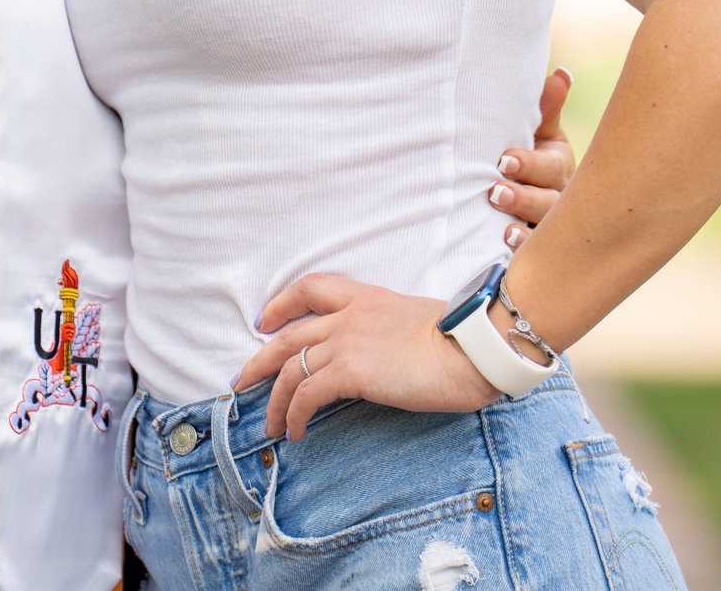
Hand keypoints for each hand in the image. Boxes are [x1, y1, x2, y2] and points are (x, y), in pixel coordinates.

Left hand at [235, 274, 498, 441]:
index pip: (311, 288)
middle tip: (243, 381)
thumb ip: (392, 329)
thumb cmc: (463, 339)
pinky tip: (296, 432)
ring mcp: (348, 341)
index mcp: (368, 297)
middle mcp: (350, 315)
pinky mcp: (351, 371)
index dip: (281, 304)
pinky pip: (307, 395)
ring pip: (290, 369)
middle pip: (288, 334)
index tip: (266, 322)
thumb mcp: (419, 320)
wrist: (476, 347)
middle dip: (260, 360)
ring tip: (269, 424)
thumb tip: (387, 353)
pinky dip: (295, 414)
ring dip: (275, 400)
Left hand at [490, 67, 576, 247]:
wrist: (524, 192)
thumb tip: (561, 74)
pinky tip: (508, 250)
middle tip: (496, 192)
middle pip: (548, 201)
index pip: (549, 166)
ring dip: (522, 229)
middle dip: (523, 198)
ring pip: (542, 231)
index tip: (503, 161)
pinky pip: (534, 256)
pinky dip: (522, 253)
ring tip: (502, 228)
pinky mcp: (538, 250)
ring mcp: (550, 226)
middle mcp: (559, 198)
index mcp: (558, 165)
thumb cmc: (531, 153)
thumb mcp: (539, 132)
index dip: (528, 165)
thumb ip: (546, 107)